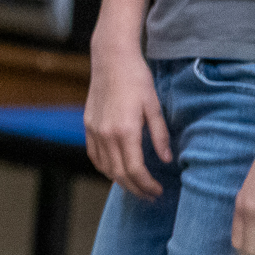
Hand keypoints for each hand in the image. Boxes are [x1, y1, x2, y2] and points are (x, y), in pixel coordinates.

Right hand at [84, 46, 169, 198]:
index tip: (157, 191)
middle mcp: (107, 134)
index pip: (135, 170)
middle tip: (150, 195)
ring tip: (135, 186)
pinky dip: (105, 168)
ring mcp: (95, 131)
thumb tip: (166, 159)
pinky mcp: (88, 126)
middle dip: (135, 189)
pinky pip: (94, 156)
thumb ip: (160, 135)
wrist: (111, 59)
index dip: (147, 185)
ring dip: (120, 181)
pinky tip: (116, 170)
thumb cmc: (136, 79)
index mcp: (126, 131)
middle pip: (119, 174)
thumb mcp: (154, 106)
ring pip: (105, 168)